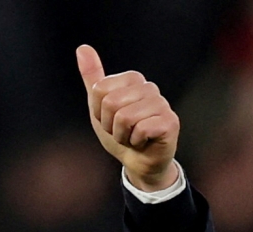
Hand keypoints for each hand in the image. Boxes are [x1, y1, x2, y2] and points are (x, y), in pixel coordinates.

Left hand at [76, 44, 179, 191]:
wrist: (138, 162)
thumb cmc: (121, 134)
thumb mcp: (99, 106)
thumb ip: (92, 77)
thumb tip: (82, 48)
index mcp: (133, 79)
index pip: (99, 90)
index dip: (100, 113)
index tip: (111, 121)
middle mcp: (149, 87)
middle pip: (110, 103)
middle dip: (110, 125)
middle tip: (122, 131)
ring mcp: (162, 103)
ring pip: (125, 117)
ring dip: (123, 136)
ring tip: (133, 137)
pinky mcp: (170, 121)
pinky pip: (141, 129)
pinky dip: (136, 142)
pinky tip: (144, 142)